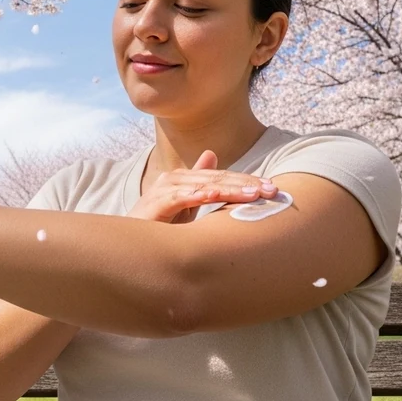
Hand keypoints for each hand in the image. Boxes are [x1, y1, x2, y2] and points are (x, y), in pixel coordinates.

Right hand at [127, 149, 277, 223]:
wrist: (128, 247)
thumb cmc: (158, 227)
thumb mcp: (184, 207)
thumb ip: (201, 185)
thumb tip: (211, 154)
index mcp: (184, 179)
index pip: (222, 177)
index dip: (248, 181)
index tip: (273, 189)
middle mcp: (174, 179)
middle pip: (217, 179)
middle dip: (246, 184)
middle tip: (272, 191)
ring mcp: (163, 190)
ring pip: (204, 186)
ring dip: (231, 188)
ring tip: (254, 194)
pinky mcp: (154, 204)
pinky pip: (180, 198)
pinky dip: (198, 195)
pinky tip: (215, 195)